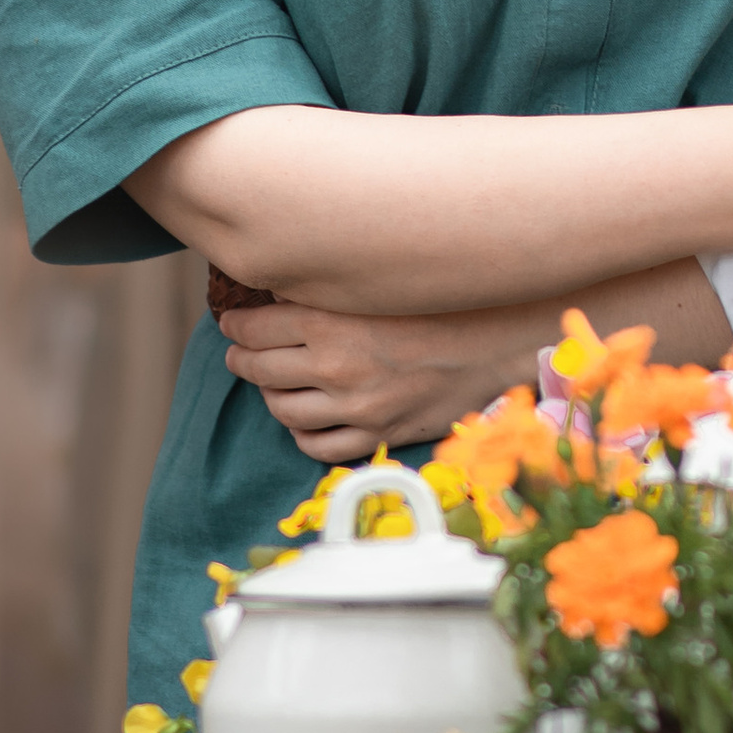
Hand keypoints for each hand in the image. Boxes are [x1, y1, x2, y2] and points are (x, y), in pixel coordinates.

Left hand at [215, 297, 545, 464]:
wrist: (499, 341)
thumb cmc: (444, 303)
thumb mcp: (379, 286)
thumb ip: (329, 292)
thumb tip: (281, 293)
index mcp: (331, 322)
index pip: (254, 328)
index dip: (236, 326)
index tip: (233, 324)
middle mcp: (336, 367)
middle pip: (259, 369)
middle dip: (242, 358)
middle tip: (240, 352)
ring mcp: (355, 407)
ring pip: (282, 410)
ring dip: (269, 395)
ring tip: (270, 383)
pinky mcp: (377, 434)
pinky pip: (318, 446)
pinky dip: (301, 432)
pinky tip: (304, 418)